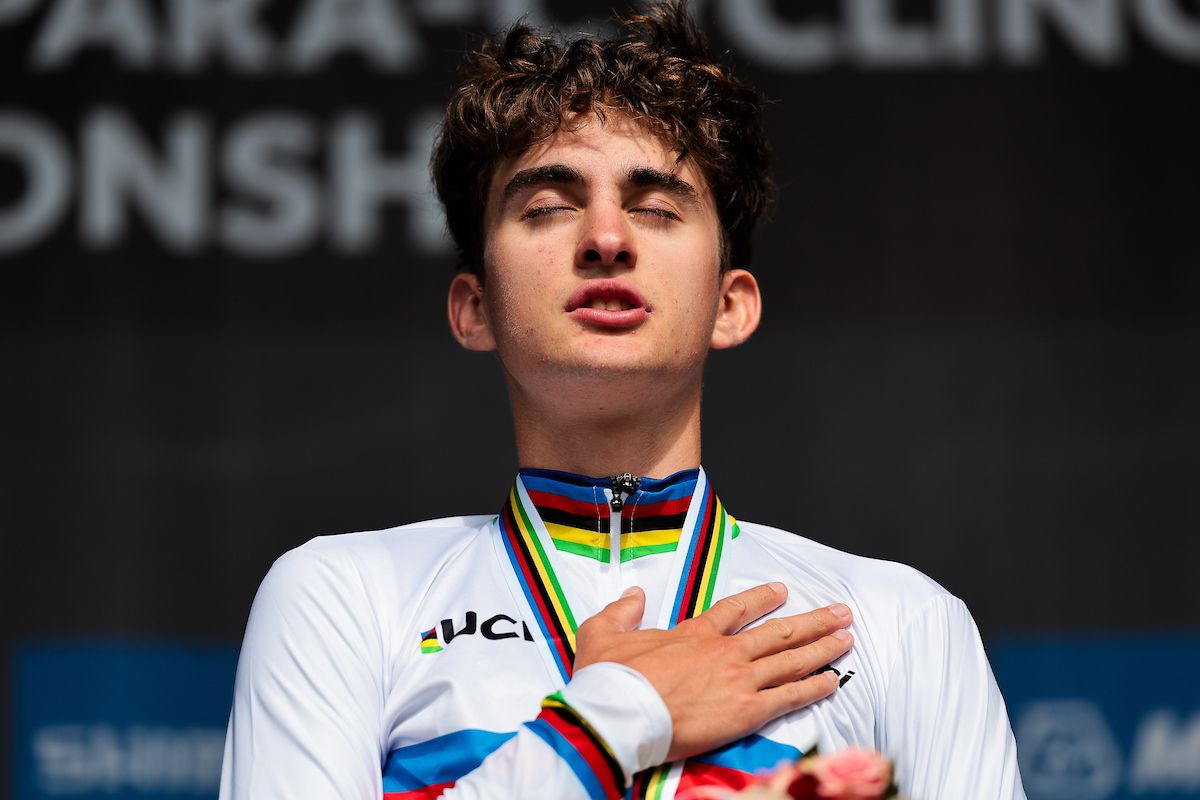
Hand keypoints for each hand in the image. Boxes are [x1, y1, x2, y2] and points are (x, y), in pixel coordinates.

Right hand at [573, 583, 852, 760]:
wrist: (619, 715)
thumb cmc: (609, 679)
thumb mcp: (602, 633)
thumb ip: (621, 611)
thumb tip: (632, 595)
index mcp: (693, 633)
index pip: (736, 609)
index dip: (761, 598)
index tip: (781, 590)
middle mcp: (723, 652)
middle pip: (778, 632)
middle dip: (813, 621)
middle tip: (839, 613)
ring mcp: (738, 680)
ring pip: (791, 659)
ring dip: (822, 647)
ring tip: (847, 638)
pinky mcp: (745, 711)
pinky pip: (790, 696)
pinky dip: (814, 687)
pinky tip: (834, 681)